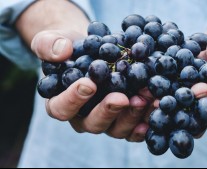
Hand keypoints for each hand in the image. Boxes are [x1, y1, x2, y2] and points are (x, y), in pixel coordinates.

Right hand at [32, 30, 153, 141]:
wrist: (93, 50)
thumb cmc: (70, 48)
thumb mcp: (52, 40)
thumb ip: (49, 45)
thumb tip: (62, 51)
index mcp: (61, 103)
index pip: (61, 108)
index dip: (73, 99)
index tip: (88, 84)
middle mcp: (83, 117)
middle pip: (93, 123)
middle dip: (108, 111)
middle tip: (122, 98)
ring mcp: (107, 120)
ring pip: (117, 128)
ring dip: (132, 115)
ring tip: (146, 98)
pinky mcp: (125, 119)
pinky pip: (135, 128)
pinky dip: (146, 121)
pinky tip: (156, 109)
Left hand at [150, 40, 206, 138]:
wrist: (203, 56)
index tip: (198, 87)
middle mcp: (200, 117)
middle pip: (192, 122)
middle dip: (178, 111)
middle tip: (164, 101)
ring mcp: (182, 114)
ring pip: (172, 120)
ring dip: (158, 111)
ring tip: (146, 99)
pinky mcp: (166, 108)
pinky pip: (158, 110)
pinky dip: (147, 102)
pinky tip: (136, 95)